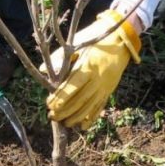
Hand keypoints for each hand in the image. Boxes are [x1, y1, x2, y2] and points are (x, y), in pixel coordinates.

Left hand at [45, 10, 141, 129]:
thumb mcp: (78, 43)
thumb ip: (60, 57)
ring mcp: (105, 86)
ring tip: (64, 123)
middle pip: (79, 100)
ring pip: (89, 106)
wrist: (122, 39)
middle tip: (52, 117)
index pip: (71, 87)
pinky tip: (83, 126)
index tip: (49, 105)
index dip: (60, 98)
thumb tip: (42, 70)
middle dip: (65, 111)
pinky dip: (92, 118)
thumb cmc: (95, 38)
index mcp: (88, 67)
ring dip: (76, 117)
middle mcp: (97, 79)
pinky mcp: (109, 90)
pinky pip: (100, 106)